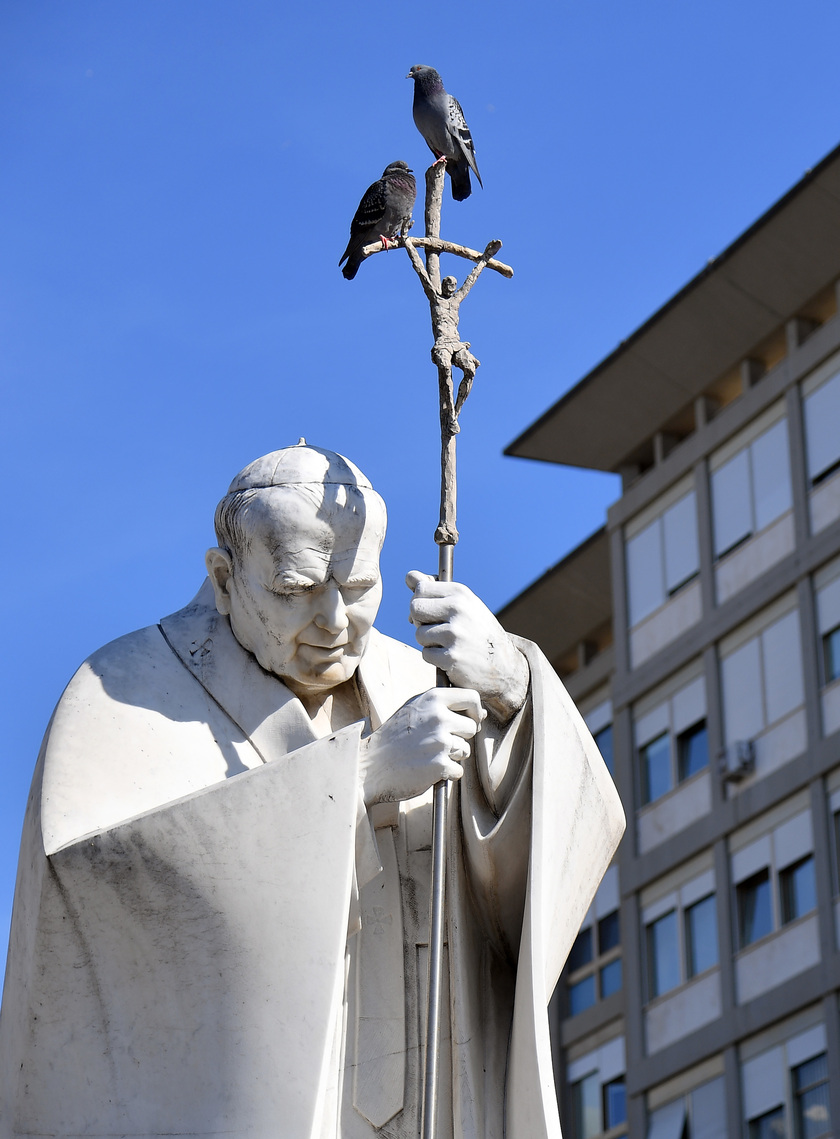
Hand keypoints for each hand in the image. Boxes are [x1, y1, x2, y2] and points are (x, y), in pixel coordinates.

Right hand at [359, 687, 483, 804]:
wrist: (370, 766)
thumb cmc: (393, 737)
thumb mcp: (413, 709)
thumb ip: (443, 706)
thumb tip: (481, 713)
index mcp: (433, 699)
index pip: (472, 698)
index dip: (475, 711)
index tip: (471, 721)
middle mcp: (439, 717)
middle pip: (471, 728)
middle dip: (459, 738)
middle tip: (436, 743)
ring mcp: (440, 742)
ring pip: (464, 750)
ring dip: (451, 757)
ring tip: (426, 756)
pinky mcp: (440, 765)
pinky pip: (458, 770)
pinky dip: (445, 774)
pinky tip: (426, 770)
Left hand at [406, 571, 528, 723]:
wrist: (504, 664)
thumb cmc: (478, 631)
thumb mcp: (464, 604)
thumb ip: (435, 589)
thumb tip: (410, 576)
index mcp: (461, 593)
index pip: (420, 588)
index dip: (420, 601)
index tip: (429, 611)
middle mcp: (458, 610)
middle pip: (415, 609)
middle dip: (420, 621)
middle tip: (436, 628)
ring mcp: (455, 634)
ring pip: (419, 634)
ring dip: (428, 642)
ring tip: (448, 644)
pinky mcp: (451, 657)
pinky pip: (425, 654)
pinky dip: (434, 658)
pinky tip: (451, 657)